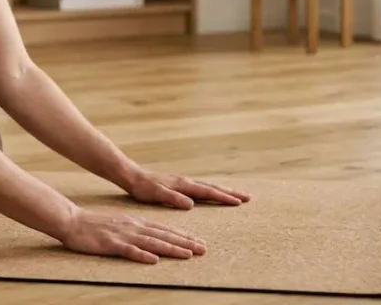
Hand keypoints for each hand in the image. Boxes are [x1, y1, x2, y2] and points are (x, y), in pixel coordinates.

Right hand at [58, 207, 206, 263]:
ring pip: (151, 243)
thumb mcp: (121, 225)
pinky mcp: (111, 244)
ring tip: (188, 254)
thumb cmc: (96, 226)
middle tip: (203, 249)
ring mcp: (123, 235)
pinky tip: (153, 260)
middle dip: (185, 242)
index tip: (199, 242)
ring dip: (171, 248)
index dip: (182, 236)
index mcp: (137, 223)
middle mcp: (134, 228)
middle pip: (163, 236)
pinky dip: (141, 255)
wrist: (73, 221)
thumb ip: (137, 231)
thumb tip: (153, 241)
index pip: (165, 230)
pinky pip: (128, 251)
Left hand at [123, 169, 250, 209]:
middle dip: (230, 193)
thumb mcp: (157, 195)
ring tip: (236, 195)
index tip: (239, 202)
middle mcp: (187, 182)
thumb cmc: (143, 188)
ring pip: (208, 186)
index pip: (208, 192)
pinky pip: (201, 188)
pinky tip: (213, 194)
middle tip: (248, 197)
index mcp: (184, 185)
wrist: (133, 176)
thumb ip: (174, 199)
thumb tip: (191, 204)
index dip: (224, 198)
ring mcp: (184, 182)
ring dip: (223, 191)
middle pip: (213, 187)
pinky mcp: (180, 184)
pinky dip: (212, 190)